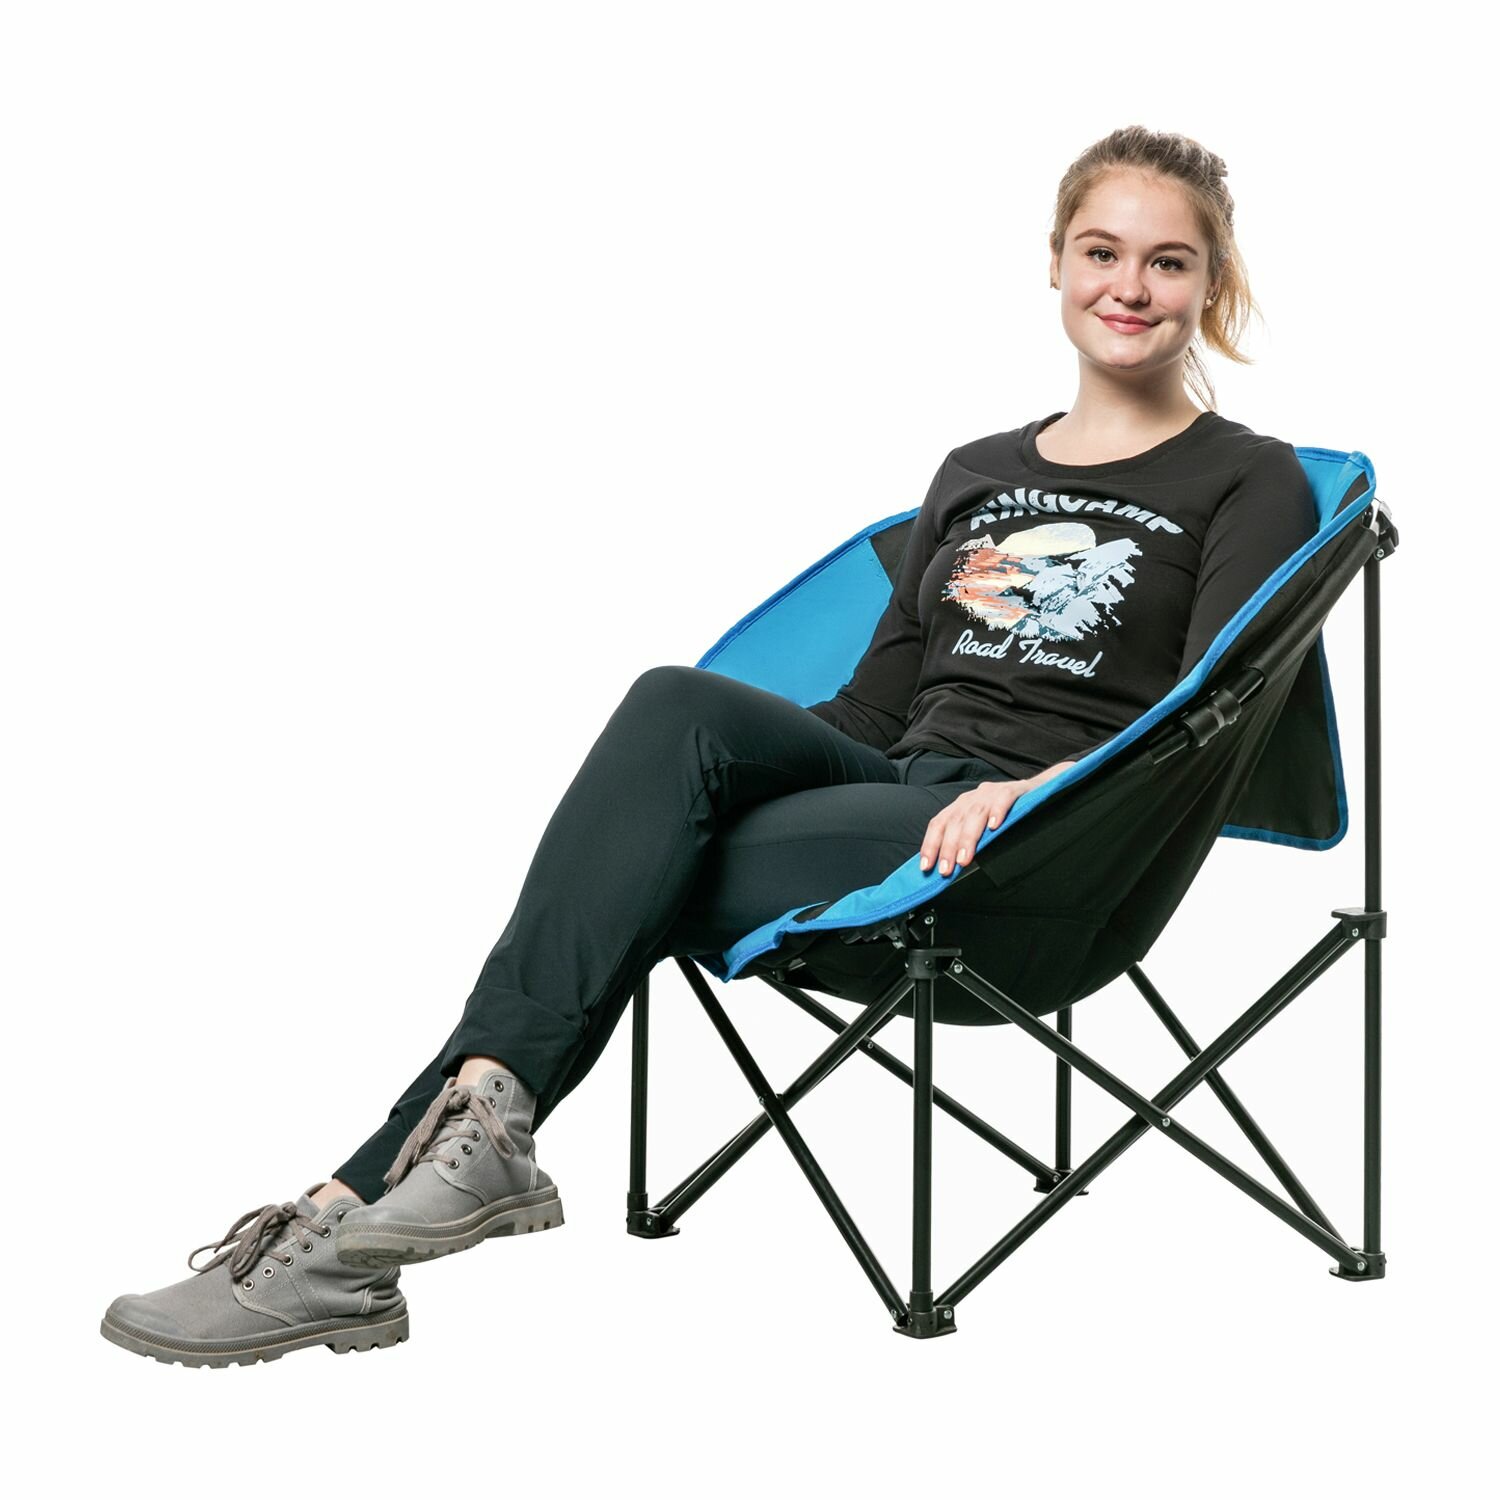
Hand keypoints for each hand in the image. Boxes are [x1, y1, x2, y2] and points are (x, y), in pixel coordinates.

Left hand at [917, 761, 1076, 875]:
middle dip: (948, 848)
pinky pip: (1003, 799)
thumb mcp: (982, 828)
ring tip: (965, 859)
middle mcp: (972, 798)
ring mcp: (991, 793)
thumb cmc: (1005, 816)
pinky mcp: (1013, 790)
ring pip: (975, 813)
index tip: (926, 867)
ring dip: (968, 838)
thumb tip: (949, 868)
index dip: (930, 844)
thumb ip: (966, 843)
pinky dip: (998, 812)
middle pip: (955, 821)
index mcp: (960, 806)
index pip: (939, 823)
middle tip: (946, 870)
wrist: (1038, 791)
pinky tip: (995, 828)